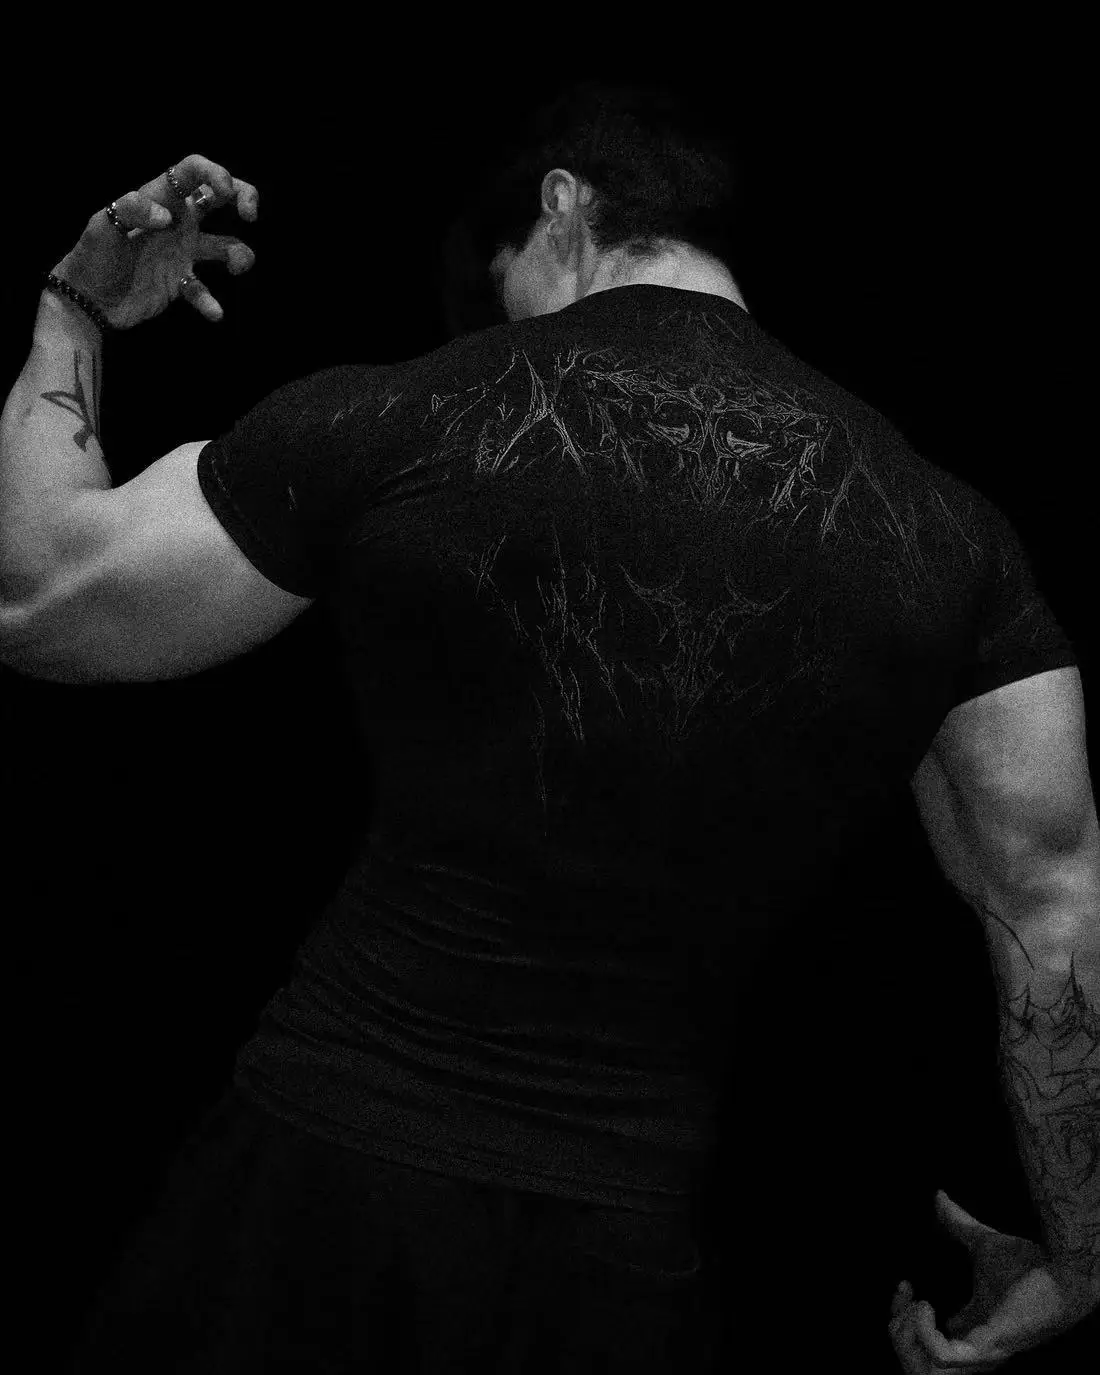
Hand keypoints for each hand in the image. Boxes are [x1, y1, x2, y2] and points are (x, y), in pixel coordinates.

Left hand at [50, 154, 258, 329]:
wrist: (87, 299)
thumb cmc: (92, 257)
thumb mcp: (102, 227)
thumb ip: (131, 210)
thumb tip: (167, 217)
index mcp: (159, 200)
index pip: (193, 171)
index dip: (215, 173)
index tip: (225, 193)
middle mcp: (177, 222)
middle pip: (219, 196)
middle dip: (243, 196)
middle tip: (250, 215)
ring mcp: (181, 253)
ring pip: (225, 245)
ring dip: (240, 255)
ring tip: (235, 269)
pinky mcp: (180, 283)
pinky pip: (204, 289)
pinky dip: (211, 302)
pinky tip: (213, 312)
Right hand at [888, 1190, 1098, 1370]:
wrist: (1062, 1268)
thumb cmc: (1032, 1263)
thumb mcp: (982, 1243)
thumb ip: (957, 1224)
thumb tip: (939, 1196)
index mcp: (972, 1332)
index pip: (928, 1346)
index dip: (905, 1322)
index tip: (906, 1286)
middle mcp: (974, 1350)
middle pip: (921, 1368)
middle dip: (899, 1336)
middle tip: (904, 1301)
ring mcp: (981, 1351)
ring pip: (927, 1372)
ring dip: (908, 1338)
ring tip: (916, 1306)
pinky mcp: (988, 1345)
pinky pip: (943, 1357)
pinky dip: (924, 1333)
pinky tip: (927, 1307)